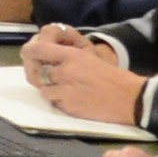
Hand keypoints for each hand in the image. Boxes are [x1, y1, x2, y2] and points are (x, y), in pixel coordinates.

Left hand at [20, 24, 147, 124]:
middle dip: (40, 73)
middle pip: (38, 72)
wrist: (130, 98)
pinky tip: (70, 98)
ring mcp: (65, 91)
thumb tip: (47, 56)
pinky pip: (54, 102)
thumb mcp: (90, 57)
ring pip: (43, 89)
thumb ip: (67, 57)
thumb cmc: (112, 76)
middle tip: (46, 75)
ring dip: (49, 88)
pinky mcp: (68, 107)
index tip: (27, 54)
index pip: (39, 50)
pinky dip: (58, 100)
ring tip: (62, 88)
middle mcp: (65, 72)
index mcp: (72, 56)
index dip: (29, 52)